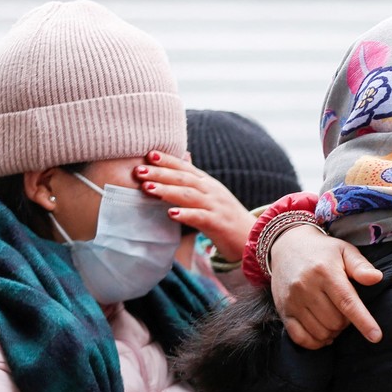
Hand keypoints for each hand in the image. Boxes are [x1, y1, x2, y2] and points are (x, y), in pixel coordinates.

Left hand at [136, 150, 253, 261]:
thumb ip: (195, 178)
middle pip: (184, 179)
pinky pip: (200, 217)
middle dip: (160, 173)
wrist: (253, 237)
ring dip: (167, 191)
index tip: (149, 154)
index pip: (186, 168)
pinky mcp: (219, 224)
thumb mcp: (212, 194)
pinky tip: (171, 214)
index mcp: (208, 183)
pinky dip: (186, 214)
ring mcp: (216, 207)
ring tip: (147, 189)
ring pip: (189, 195)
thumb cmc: (227, 217)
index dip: (168, 160)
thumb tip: (184, 156)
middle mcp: (212, 192)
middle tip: (138, 170)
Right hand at [270, 226, 383, 348]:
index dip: (363, 321)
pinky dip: (315, 342)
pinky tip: (323, 334)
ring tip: (334, 318)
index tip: (376, 337)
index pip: (347, 302)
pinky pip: (300, 338)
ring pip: (321, 332)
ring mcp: (292, 301)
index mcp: (325, 272)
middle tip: (345, 309)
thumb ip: (361, 266)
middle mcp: (306, 287)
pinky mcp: (283, 311)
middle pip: (336, 322)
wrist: (287, 246)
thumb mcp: (345, 251)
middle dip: (346, 322)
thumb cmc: (323, 252)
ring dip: (333, 332)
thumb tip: (377, 278)